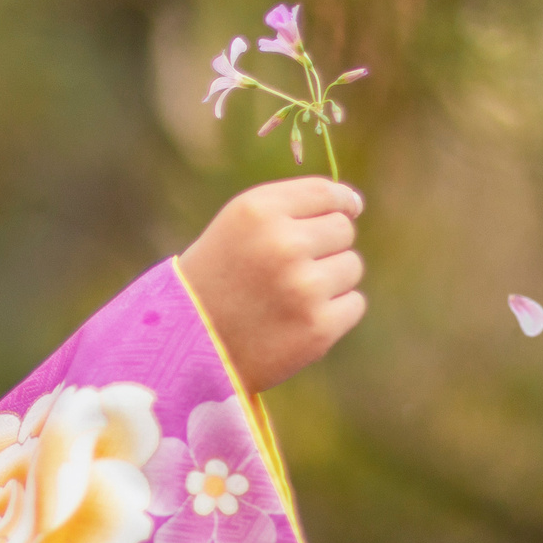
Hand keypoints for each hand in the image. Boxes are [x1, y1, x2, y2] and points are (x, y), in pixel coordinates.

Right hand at [176, 179, 365, 391]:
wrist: (188, 348)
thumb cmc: (217, 278)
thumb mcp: (239, 225)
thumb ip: (291, 206)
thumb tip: (354, 205)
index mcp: (258, 211)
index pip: (327, 193)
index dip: (342, 202)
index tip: (346, 211)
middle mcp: (282, 244)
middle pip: (344, 230)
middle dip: (326, 245)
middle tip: (291, 268)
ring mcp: (303, 288)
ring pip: (352, 266)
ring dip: (330, 280)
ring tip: (288, 296)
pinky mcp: (318, 327)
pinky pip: (354, 303)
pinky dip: (333, 312)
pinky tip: (297, 320)